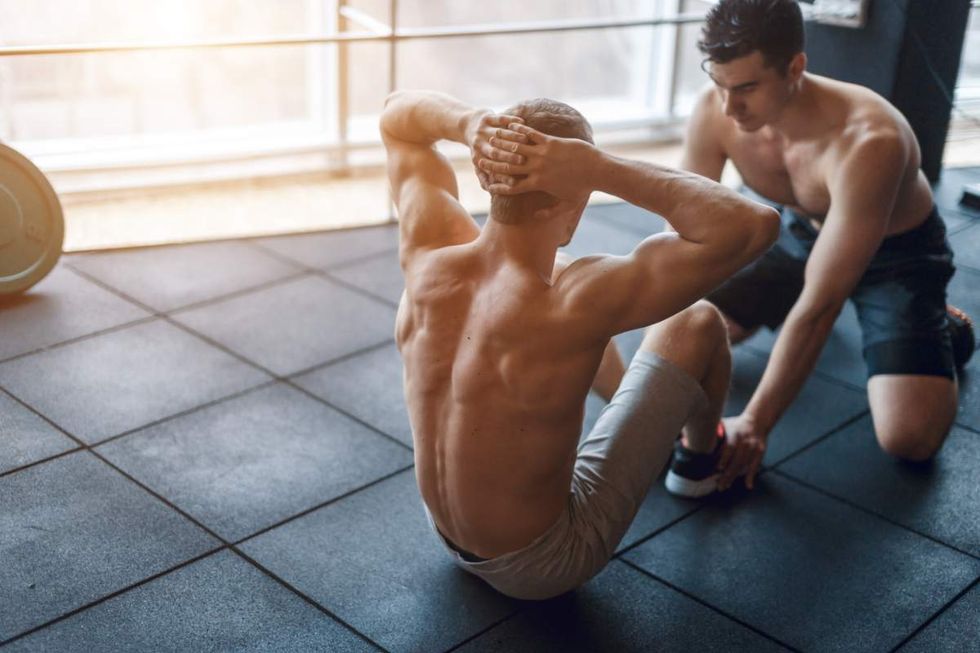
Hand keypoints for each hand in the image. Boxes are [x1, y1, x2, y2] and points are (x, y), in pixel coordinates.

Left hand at [467, 112, 526, 191]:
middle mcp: (479, 143)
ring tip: (526, 140)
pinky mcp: (487, 117)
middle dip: (509, 156)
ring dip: (512, 137)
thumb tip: (490, 190)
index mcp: (478, 157)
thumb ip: (483, 177)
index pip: (491, 169)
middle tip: (524, 161)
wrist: (467, 124)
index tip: (514, 180)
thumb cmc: (477, 147)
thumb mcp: (477, 162)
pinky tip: (521, 122)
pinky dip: (510, 120)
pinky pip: (500, 118)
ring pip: (499, 134)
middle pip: (495, 152)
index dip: (502, 175)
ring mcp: (483, 130)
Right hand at [477, 123, 597, 204]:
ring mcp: (543, 154)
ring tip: (491, 138)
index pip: (513, 187)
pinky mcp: (551, 142)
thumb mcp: (567, 205)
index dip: (499, 187)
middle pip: (509, 166)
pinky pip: (531, 135)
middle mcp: (538, 169)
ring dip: (502, 143)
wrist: (598, 171)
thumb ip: (550, 212)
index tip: (488, 186)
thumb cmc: (584, 189)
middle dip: (493, 163)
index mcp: (539, 184)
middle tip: (480, 160)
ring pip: (517, 148)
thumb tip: (535, 216)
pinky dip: (519, 130)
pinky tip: (510, 125)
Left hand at [718, 414, 767, 489]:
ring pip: (743, 465)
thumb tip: (690, 438)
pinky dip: (751, 476)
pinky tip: (748, 485)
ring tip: (725, 485)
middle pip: (736, 460)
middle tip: (719, 485)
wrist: (757, 421)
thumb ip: (713, 431)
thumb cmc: (735, 424)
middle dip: (727, 474)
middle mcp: (744, 441)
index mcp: (735, 434)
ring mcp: (753, 447)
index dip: (724, 459)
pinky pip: (755, 466)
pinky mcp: (760, 452)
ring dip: (734, 477)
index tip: (717, 469)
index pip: (729, 448)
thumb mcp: (725, 424)